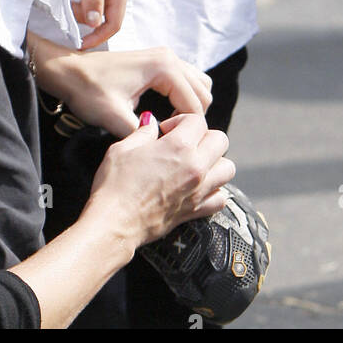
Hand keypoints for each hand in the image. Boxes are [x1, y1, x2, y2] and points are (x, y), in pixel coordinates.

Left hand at [39, 43, 212, 137]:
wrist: (68, 70)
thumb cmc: (88, 91)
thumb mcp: (114, 118)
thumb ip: (143, 135)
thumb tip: (163, 149)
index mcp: (164, 67)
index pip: (195, 105)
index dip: (188, 131)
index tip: (170, 146)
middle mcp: (169, 57)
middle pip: (202, 93)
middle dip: (193, 119)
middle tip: (171, 139)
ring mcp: (164, 57)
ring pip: (197, 85)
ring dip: (191, 107)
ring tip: (170, 127)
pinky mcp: (157, 61)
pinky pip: (185, 80)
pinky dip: (183, 98)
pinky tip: (166, 115)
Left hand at [71, 0, 129, 48]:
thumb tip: (94, 24)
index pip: (113, 25)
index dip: (98, 38)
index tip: (80, 45)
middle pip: (105, 19)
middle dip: (86, 23)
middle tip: (68, 18)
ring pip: (97, 10)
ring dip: (82, 12)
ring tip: (68, 5)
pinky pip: (94, 1)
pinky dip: (82, 5)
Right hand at [86, 112, 235, 247]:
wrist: (115, 223)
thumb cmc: (115, 185)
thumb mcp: (123, 148)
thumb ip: (143, 132)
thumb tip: (152, 123)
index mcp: (178, 147)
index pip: (198, 120)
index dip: (181, 120)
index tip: (166, 130)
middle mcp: (195, 167)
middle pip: (220, 140)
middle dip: (203, 136)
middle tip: (183, 143)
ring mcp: (199, 190)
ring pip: (228, 168)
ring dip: (214, 162)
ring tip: (194, 164)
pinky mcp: (197, 211)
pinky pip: (221, 198)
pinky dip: (215, 191)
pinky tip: (198, 187)